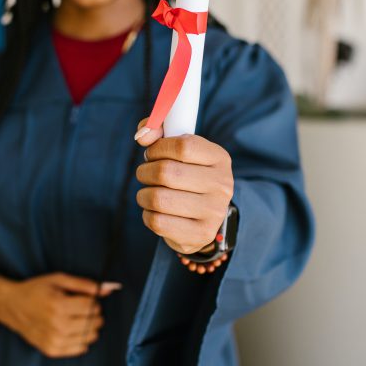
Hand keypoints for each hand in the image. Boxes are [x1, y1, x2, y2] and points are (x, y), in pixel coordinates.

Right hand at [0, 272, 120, 357]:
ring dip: (89, 327)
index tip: (86, 298)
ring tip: (76, 318)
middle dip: (94, 314)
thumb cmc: (35, 290)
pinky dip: (81, 339)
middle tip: (81, 308)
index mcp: (59, 305)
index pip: (93, 306)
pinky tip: (72, 329)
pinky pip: (80, 349)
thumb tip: (107, 289)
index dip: (94, 300)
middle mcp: (58, 325)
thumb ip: (84, 285)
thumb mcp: (58, 279)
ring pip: (90, 337)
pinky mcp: (52, 350)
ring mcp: (55, 340)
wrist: (11, 306)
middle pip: (94, 322)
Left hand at [133, 118, 233, 255]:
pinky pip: (157, 222)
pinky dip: (147, 214)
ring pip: (158, 199)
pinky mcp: (200, 234)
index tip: (152, 153)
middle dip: (145, 172)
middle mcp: (222, 185)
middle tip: (146, 174)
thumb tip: (143, 135)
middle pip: (166, 172)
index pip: (182, 146)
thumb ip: (158, 132)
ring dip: (143, 195)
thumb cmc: (185, 175)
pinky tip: (155, 211)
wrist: (203, 217)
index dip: (158, 148)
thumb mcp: (177, 149)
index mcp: (219, 158)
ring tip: (149, 193)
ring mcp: (213, 212)